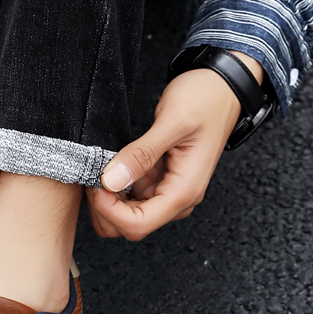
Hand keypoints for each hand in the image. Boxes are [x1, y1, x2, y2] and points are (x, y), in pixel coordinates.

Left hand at [85, 52, 263, 240]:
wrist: (221, 87)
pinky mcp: (155, 179)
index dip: (109, 211)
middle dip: (103, 208)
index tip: (95, 184)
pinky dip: (111, 186)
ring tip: (99, 166)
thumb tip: (111, 180)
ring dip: (106, 198)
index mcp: (184, 191)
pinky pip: (127, 196)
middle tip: (92, 174)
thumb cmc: (206, 100)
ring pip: (124, 214)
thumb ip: (142, 153)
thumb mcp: (172, 122)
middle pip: (129, 226)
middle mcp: (176, 197)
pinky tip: (107, 164)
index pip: (138, 225)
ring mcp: (165, 190)